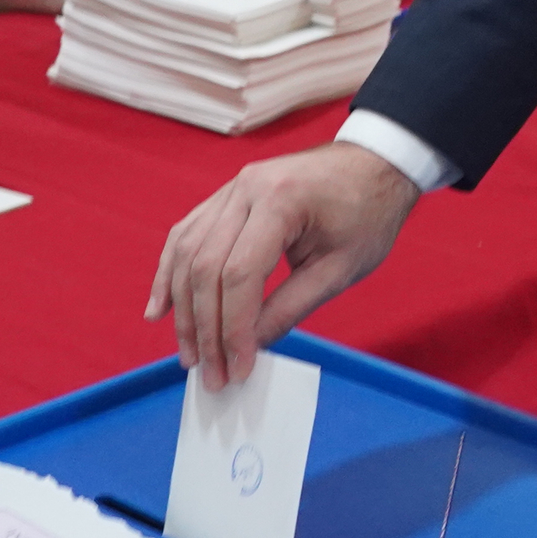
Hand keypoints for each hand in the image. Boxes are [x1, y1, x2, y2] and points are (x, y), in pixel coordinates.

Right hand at [148, 142, 420, 383]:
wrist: (375, 163)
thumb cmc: (368, 214)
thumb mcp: (340, 268)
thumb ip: (291, 308)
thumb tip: (250, 348)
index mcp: (281, 200)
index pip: (240, 274)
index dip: (233, 328)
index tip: (237, 369)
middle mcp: (246, 189)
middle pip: (205, 266)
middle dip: (204, 328)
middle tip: (211, 374)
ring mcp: (231, 188)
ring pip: (187, 252)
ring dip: (182, 309)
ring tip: (189, 354)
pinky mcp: (226, 195)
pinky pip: (187, 235)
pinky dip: (170, 273)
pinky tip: (161, 309)